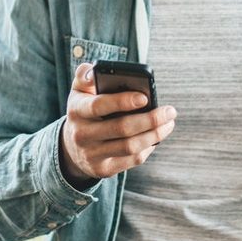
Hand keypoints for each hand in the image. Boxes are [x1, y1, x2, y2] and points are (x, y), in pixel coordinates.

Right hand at [59, 62, 176, 188]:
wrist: (71, 147)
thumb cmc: (84, 110)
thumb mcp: (79, 91)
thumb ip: (86, 75)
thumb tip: (95, 71)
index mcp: (77, 110)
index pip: (99, 105)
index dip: (122, 101)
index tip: (145, 97)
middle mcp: (81, 134)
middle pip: (121, 128)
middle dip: (150, 119)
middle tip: (170, 111)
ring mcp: (92, 154)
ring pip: (130, 146)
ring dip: (154, 135)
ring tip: (168, 123)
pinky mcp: (103, 169)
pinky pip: (131, 160)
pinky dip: (148, 148)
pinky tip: (156, 137)